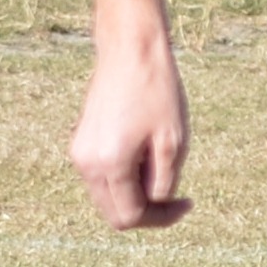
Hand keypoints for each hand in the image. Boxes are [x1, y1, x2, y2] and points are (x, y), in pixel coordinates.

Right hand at [70, 22, 192, 229]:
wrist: (130, 49)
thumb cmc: (157, 90)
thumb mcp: (174, 142)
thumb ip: (164, 182)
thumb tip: (155, 205)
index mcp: (108, 165)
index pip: (130, 216)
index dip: (161, 218)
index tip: (187, 202)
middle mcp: (86, 163)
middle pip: (114, 212)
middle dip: (147, 210)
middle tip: (177, 194)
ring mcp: (79, 152)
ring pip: (108, 195)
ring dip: (136, 192)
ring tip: (161, 162)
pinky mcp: (81, 140)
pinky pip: (103, 175)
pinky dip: (125, 175)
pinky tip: (146, 151)